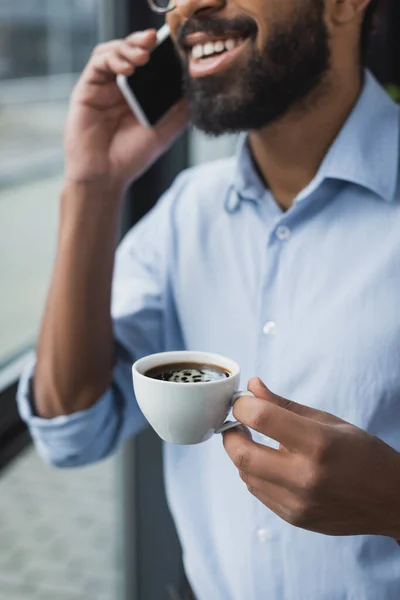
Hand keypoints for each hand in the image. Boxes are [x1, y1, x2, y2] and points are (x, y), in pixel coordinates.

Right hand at [64, 30, 189, 187]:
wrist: (106, 177)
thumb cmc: (132, 157)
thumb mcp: (165, 131)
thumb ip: (180, 109)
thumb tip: (198, 85)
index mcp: (140, 94)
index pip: (150, 62)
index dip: (160, 51)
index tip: (173, 45)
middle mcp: (121, 87)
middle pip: (131, 50)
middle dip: (143, 42)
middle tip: (155, 40)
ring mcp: (103, 86)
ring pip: (113, 51)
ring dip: (128, 47)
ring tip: (143, 55)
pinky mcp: (86, 89)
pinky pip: (98, 63)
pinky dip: (113, 58)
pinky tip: (127, 66)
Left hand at [224, 377, 399, 537]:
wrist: (391, 501)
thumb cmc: (363, 454)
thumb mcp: (328, 420)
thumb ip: (284, 404)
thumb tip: (253, 386)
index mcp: (319, 444)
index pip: (261, 418)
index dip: (242, 405)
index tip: (242, 401)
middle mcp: (306, 476)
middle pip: (241, 453)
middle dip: (230, 433)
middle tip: (237, 423)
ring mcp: (299, 503)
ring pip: (245, 474)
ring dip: (243, 454)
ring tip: (257, 442)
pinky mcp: (295, 518)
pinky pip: (258, 492)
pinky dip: (256, 474)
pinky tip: (270, 464)